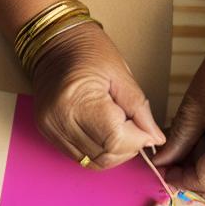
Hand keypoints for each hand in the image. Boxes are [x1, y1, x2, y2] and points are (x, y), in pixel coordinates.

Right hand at [31, 23, 164, 168]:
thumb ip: (139, 109)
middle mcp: (60, 120)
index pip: (115, 139)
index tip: (146, 129)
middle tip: (135, 128)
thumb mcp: (121, 74)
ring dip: (115, 153)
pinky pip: (81, 157)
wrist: (54, 43)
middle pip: (105, 155)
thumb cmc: (88, 51)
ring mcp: (52, 129)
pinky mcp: (49, 135)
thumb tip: (155, 138)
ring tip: (120, 129)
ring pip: (93, 162)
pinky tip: (105, 133)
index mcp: (77, 100)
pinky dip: (99, 151)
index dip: (137, 140)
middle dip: (128, 148)